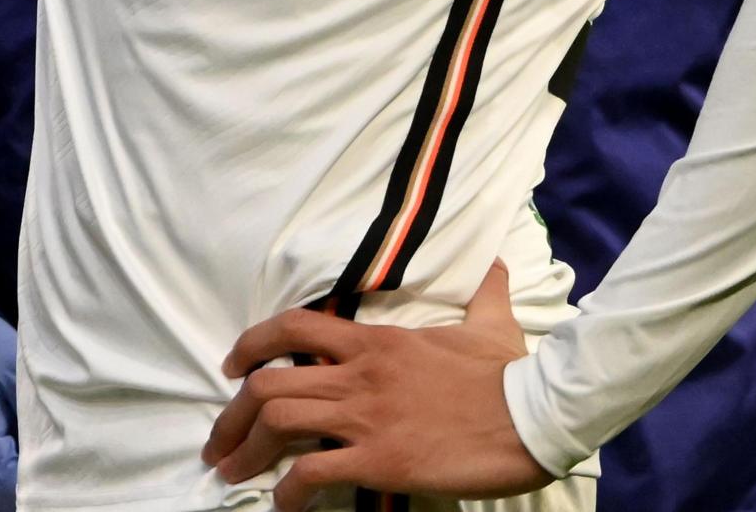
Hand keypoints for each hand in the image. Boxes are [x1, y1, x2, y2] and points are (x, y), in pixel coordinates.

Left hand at [204, 262, 549, 511]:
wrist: (536, 417)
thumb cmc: (511, 376)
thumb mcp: (491, 327)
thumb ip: (483, 297)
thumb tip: (495, 268)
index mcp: (376, 342)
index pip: (292, 328)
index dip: (251, 344)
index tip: (231, 365)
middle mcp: (358, 375)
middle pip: (267, 384)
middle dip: (232, 415)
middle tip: (219, 439)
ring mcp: (366, 418)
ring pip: (277, 423)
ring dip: (245, 451)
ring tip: (232, 471)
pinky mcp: (380, 459)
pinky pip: (313, 473)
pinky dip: (288, 492)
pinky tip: (283, 505)